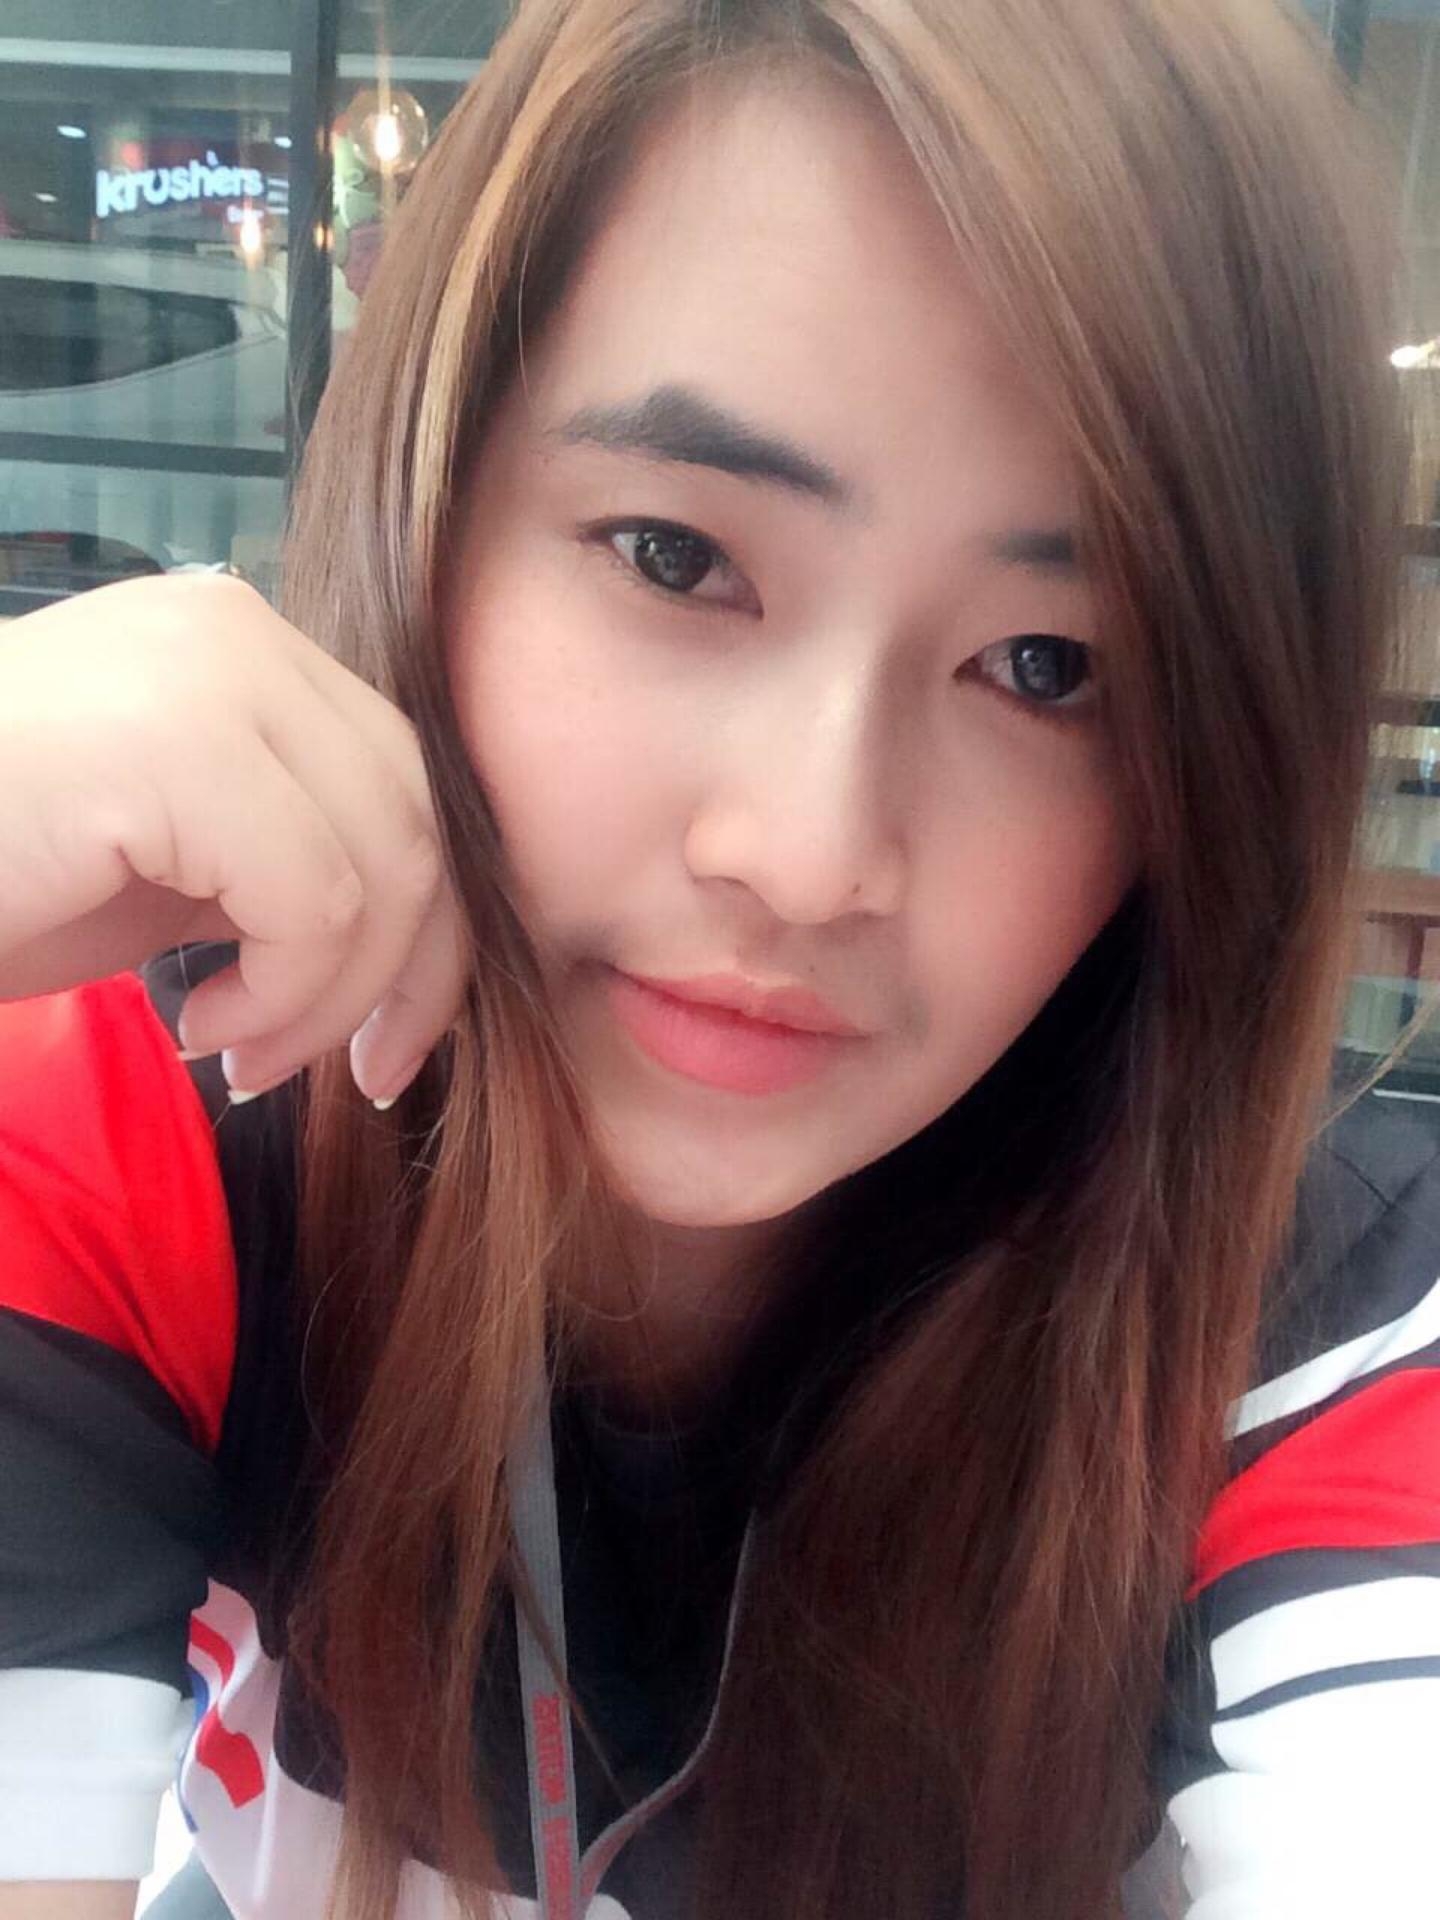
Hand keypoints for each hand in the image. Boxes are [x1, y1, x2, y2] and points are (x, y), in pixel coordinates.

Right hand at [0, 573, 466, 1102]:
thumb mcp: (174, 870)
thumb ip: (290, 866)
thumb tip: (417, 946)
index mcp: (242, 647)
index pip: (407, 782)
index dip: (428, 928)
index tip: (388, 1042)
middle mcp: (238, 629)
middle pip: (421, 815)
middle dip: (410, 971)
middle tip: (352, 1072)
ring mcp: (210, 670)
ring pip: (386, 864)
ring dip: (333, 998)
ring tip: (240, 1051)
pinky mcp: (177, 741)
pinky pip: (316, 901)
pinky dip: (286, 993)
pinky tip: (194, 1024)